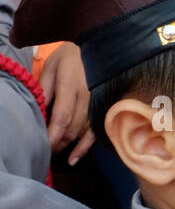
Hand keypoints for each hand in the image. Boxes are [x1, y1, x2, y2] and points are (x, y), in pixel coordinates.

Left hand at [40, 43, 93, 164]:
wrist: (100, 50)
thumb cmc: (70, 58)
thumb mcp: (51, 67)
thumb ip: (45, 89)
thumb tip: (38, 112)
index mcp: (71, 86)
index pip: (62, 117)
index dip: (52, 134)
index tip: (42, 145)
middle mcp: (87, 98)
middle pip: (71, 129)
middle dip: (56, 143)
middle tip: (43, 150)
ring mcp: (98, 106)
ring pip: (82, 133)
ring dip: (67, 146)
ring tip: (54, 153)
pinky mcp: (103, 110)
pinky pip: (95, 133)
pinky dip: (84, 148)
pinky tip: (74, 158)